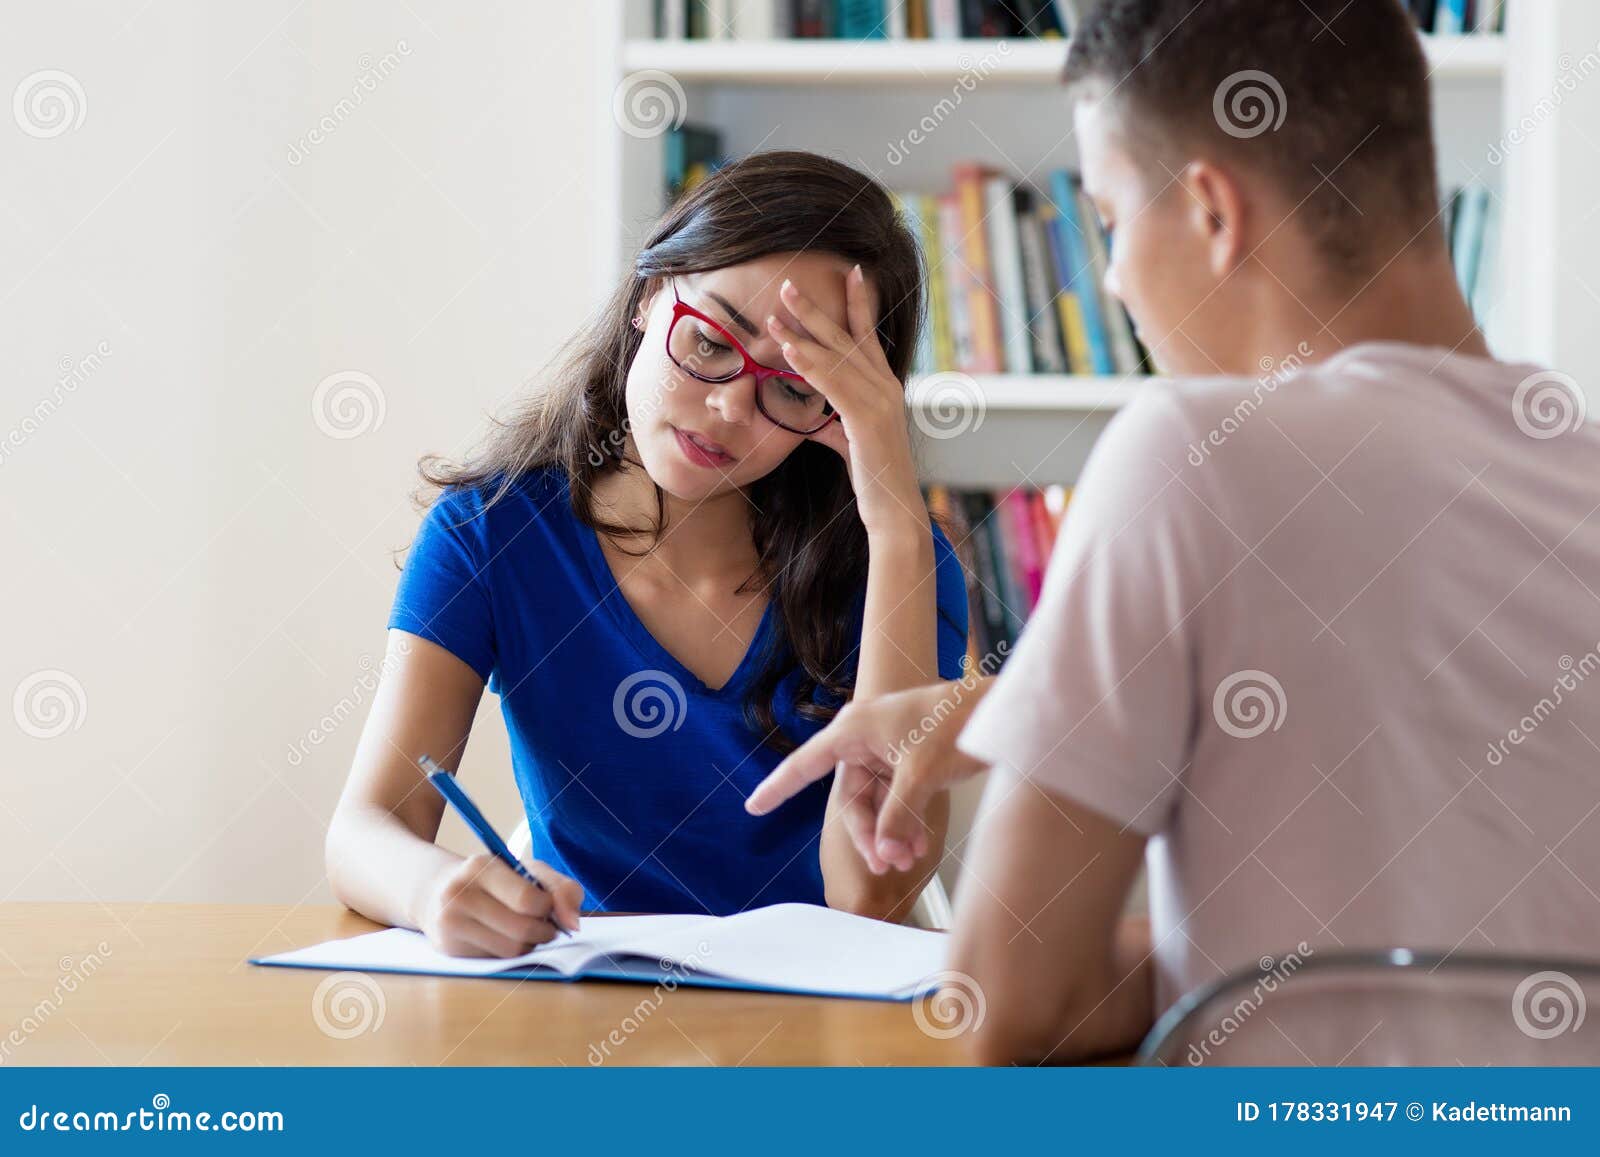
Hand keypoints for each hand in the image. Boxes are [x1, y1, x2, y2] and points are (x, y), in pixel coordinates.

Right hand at [416, 852, 582, 957]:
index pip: (528, 900)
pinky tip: (501, 938)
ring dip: (529, 944)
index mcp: (482, 867)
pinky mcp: (449, 949)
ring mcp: (450, 924)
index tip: (549, 906)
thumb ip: (562, 889)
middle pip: (523, 931)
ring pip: (511, 950)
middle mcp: (459, 894)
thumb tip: (574, 924)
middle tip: (544, 924)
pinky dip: (509, 953)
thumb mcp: (528, 871)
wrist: (437, 893)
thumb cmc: (494, 881)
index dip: (550, 909)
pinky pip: (496, 961)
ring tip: (523, 929)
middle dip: (544, 931)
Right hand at [744, 680, 990, 873]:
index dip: (778, 788)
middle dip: (869, 833)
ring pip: (876, 804)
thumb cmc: (956, 724)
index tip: (753, 808)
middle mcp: (864, 739)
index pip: (804, 764)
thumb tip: (885, 854)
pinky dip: (905, 823)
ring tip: (910, 857)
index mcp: (853, 730)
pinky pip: (896, 800)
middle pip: (850, 798)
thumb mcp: (920, 775)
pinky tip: (918, 845)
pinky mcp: (909, 761)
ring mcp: (887, 751)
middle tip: (886, 863)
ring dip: (891, 833)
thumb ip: (898, 817)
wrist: (1000, 712)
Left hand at [766, 266, 926, 540]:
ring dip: (803, 333)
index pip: (867, 336)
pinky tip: (791, 351)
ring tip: (774, 315)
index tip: (848, 272)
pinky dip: (812, 366)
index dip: (858, 303)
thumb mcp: (848, 443)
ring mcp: (880, 402)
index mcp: (884, 387)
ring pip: (837, 358)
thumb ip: (831, 426)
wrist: (893, 510)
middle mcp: (886, 387)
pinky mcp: (868, 420)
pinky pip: (835, 386)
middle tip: (787, 284)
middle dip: (816, 310)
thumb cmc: (873, 478)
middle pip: (847, 338)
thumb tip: (807, 423)